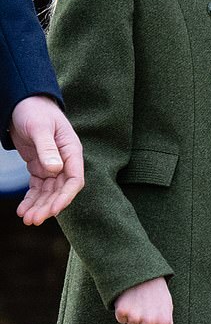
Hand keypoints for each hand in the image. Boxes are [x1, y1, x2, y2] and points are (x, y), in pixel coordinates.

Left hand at [10, 95, 84, 225]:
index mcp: (71, 151)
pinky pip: (37, 188)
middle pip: (60, 190)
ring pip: (48, 192)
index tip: (53, 210)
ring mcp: (53, 165)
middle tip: (33, 220)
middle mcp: (65, 161)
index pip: (74, 179)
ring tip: (26, 219)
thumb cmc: (35, 110)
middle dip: (47, 206)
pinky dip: (30, 199)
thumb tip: (56, 169)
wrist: (24, 103)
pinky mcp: (40, 167)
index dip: (65, 196)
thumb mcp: (39, 127)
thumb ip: (48, 148)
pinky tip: (22, 209)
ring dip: (38, 206)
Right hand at [114, 277, 172, 323]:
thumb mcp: (167, 305)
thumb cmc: (156, 289)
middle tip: (145, 312)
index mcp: (165, 321)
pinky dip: (124, 311)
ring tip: (139, 301)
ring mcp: (136, 317)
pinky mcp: (122, 311)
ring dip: (134, 317)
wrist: (141, 270)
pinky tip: (130, 299)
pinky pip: (121, 319)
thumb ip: (166, 323)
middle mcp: (151, 321)